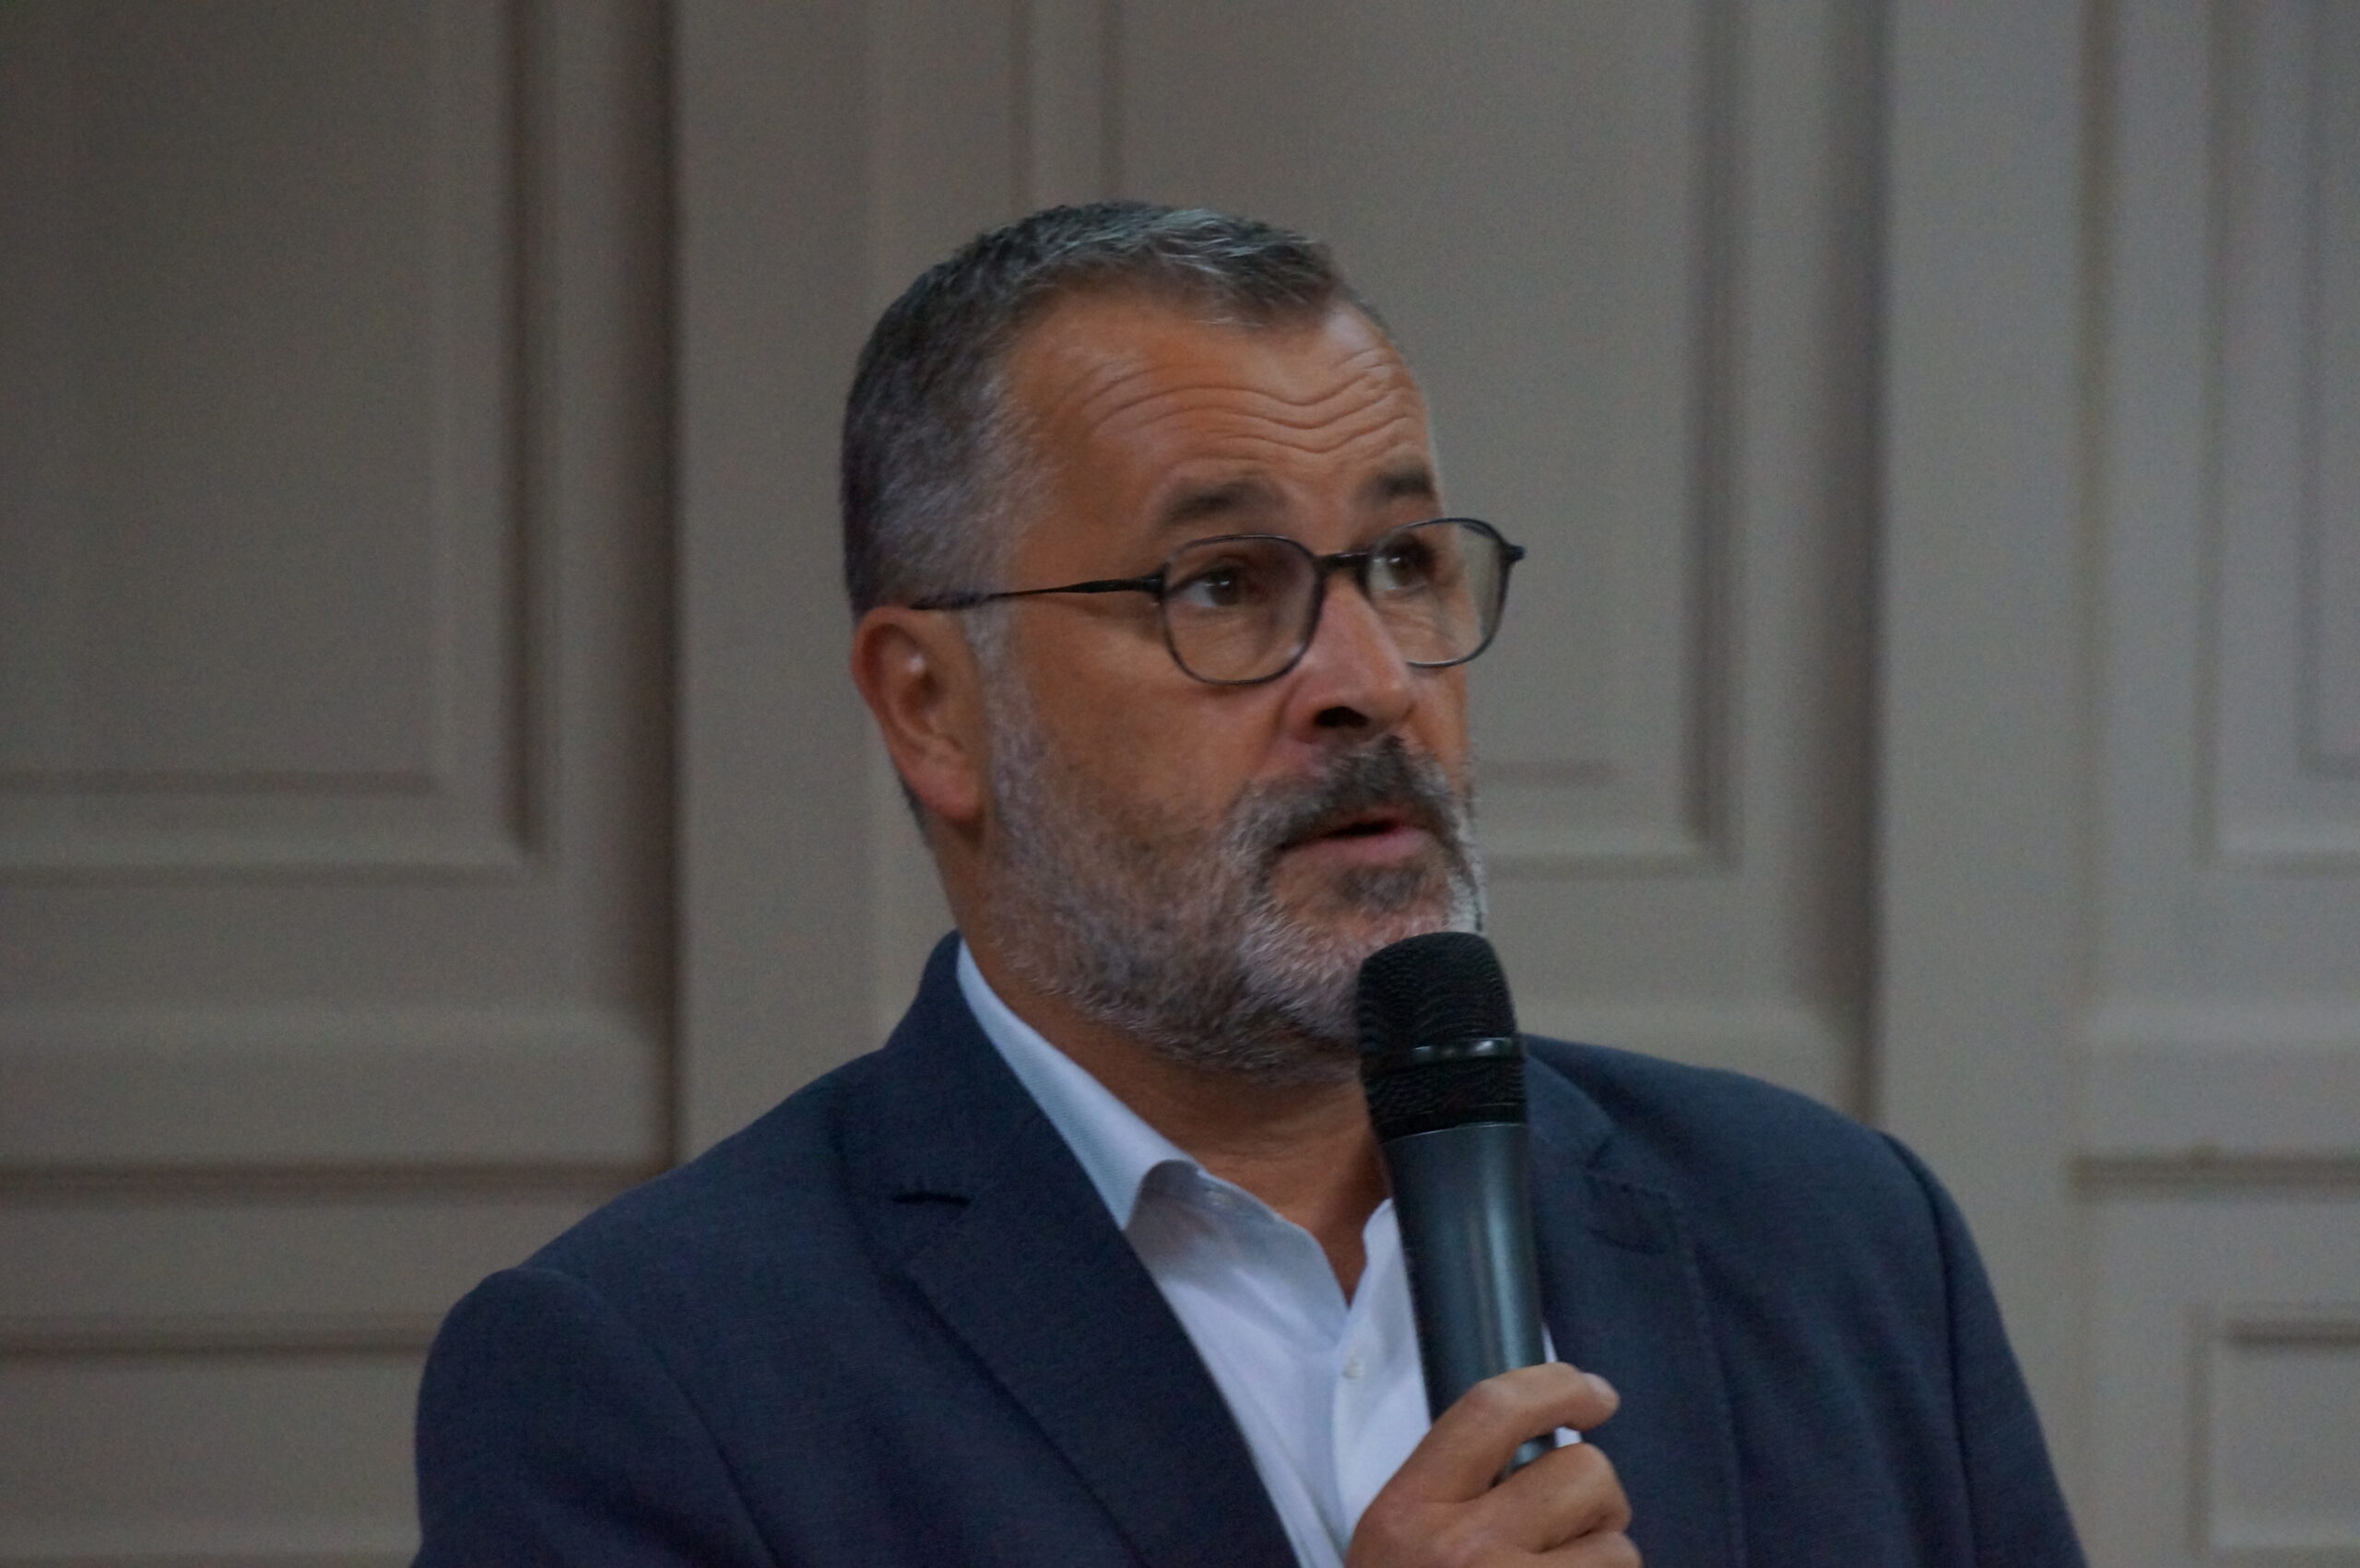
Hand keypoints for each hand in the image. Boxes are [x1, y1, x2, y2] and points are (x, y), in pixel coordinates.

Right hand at [1346, 1363, 1636, 1567]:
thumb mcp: (1398, 1544)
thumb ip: (1456, 1491)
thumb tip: (1552, 1443)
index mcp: (1408, 1514)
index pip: (1490, 1412)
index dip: (1556, 1387)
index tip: (1594, 1394)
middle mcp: (1462, 1555)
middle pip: (1583, 1474)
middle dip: (1594, 1500)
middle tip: (1567, 1533)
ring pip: (1620, 1552)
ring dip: (1604, 1566)